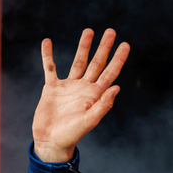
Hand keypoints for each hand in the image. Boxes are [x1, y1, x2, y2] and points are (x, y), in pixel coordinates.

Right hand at [32, 29, 129, 161]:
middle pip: (96, 63)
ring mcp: (68, 87)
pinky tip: (47, 42)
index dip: (118, 59)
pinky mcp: (52, 88)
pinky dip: (48, 56)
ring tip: (89, 31)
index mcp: (95, 95)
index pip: (110, 73)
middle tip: (111, 31)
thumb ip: (102, 105)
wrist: (51, 142)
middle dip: (104, 48)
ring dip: (83, 47)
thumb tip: (117, 87)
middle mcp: (84, 88)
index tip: (125, 45)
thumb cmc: (71, 135)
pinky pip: (50, 68)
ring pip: (78, 62)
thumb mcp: (89, 121)